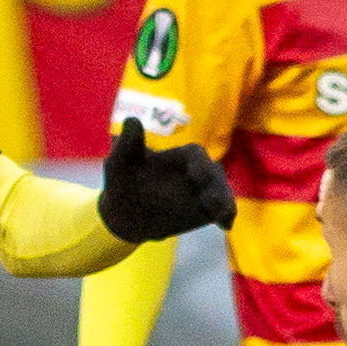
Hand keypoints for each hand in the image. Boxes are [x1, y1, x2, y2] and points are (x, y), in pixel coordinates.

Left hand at [92, 118, 232, 242]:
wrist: (124, 214)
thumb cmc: (123, 181)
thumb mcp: (120, 162)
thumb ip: (127, 144)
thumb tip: (131, 120)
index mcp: (180, 155)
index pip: (196, 155)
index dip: (200, 164)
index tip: (196, 176)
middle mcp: (197, 171)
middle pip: (215, 174)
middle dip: (217, 187)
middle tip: (214, 202)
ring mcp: (203, 191)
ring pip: (222, 192)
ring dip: (224, 202)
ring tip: (222, 216)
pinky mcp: (206, 210)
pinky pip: (220, 211)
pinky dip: (225, 216)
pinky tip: (225, 225)